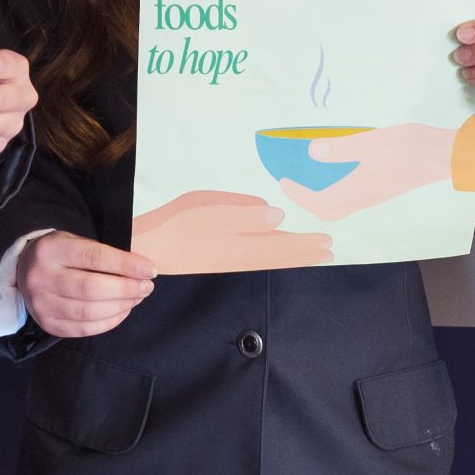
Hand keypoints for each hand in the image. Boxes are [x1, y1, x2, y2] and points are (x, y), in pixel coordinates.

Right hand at [17, 231, 156, 337]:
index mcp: (50, 250)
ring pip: (88, 312)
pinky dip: (108, 322)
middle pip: (91, 288)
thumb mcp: (74, 241)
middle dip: (126, 289)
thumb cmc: (59, 253)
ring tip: (137, 298)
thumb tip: (139, 271)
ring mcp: (42, 304)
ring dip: (120, 306)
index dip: (125, 265)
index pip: (94, 257)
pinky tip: (122, 311)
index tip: (149, 270)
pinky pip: (83, 329)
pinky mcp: (47, 324)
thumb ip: (101, 254)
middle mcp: (41, 278)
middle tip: (147, 287)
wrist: (24, 269)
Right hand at [130, 190, 331, 273]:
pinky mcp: (218, 265)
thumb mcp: (212, 208)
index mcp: (244, 247)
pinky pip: (256, 264)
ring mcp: (230, 266)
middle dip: (305, 255)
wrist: (146, 251)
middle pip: (281, 259)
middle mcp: (241, 261)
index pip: (284, 246)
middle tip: (328, 253)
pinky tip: (273, 256)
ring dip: (292, 260)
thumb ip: (246, 213)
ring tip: (310, 257)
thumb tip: (278, 216)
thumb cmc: (176, 225)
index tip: (327, 241)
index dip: (307, 244)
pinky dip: (273, 261)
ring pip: (270, 263)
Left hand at [276, 122, 456, 222]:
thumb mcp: (370, 142)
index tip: (283, 180)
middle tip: (294, 180)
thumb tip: (311, 152)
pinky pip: (351, 195)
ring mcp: (374, 193)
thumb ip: (340, 149)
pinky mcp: (383, 186)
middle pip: (328, 209)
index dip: (298, 194)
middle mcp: (363, 196)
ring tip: (312, 174)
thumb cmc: (407, 148)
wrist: (443, 155)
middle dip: (307, 199)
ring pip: (340, 203)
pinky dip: (337, 187)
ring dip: (321, 194)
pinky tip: (339, 168)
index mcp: (357, 188)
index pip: (319, 201)